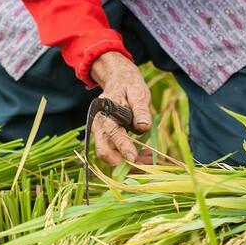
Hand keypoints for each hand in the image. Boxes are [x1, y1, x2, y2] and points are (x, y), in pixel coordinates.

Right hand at [88, 51, 153, 166]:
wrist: (118, 80)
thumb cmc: (129, 86)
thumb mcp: (138, 92)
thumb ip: (140, 109)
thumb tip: (143, 127)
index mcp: (105, 110)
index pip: (111, 132)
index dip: (123, 146)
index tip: (133, 157)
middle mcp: (98, 124)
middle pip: (103, 151)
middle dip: (122, 162)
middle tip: (144, 164)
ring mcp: (99, 132)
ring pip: (107, 155)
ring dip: (126, 162)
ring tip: (147, 160)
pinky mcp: (104, 137)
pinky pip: (112, 153)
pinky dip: (125, 157)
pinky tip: (142, 155)